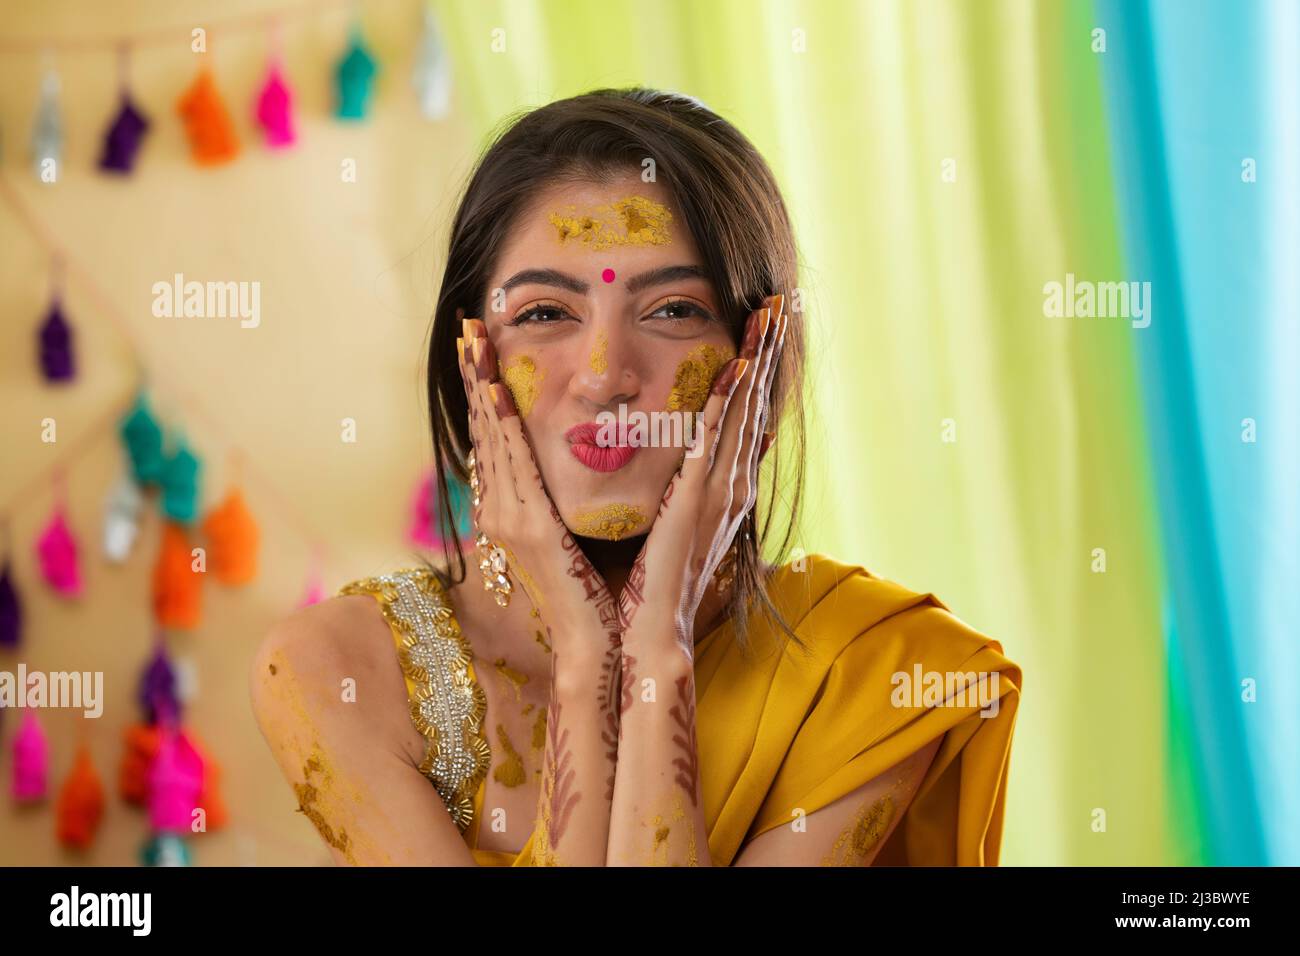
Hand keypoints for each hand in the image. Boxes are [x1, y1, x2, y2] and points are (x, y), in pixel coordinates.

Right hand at [457, 316, 622, 654]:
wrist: (595, 639)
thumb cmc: (593, 586)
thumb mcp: (569, 530)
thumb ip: (559, 494)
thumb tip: (566, 458)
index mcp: (510, 506)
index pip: (493, 434)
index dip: (482, 387)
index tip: (479, 344)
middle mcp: (499, 508)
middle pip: (482, 427)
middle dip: (474, 374)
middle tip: (467, 325)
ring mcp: (508, 518)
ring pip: (492, 437)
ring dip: (481, 385)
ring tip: (473, 341)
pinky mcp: (528, 528)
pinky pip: (513, 466)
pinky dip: (501, 426)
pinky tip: (494, 393)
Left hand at [616, 294, 786, 657]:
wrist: (655, 627)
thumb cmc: (660, 579)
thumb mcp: (683, 520)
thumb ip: (694, 483)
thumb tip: (711, 448)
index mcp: (728, 486)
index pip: (748, 414)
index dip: (759, 368)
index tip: (764, 326)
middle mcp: (734, 483)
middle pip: (756, 403)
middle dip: (767, 352)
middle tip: (777, 304)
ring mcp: (721, 490)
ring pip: (743, 413)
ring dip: (755, 363)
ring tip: (766, 317)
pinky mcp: (698, 499)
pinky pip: (714, 442)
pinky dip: (726, 404)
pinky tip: (734, 369)